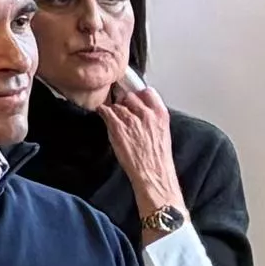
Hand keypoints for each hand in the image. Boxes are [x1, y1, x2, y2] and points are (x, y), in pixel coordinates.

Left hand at [90, 72, 184, 229]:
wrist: (152, 174)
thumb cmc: (157, 158)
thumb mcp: (162, 133)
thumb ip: (153, 119)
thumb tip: (141, 111)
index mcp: (161, 114)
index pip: (148, 92)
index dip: (138, 94)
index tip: (133, 98)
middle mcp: (146, 113)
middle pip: (129, 96)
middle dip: (124, 102)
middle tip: (122, 110)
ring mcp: (131, 119)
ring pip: (116, 104)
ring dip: (114, 110)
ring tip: (114, 119)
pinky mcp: (117, 126)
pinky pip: (105, 111)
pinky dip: (103, 112)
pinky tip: (102, 115)